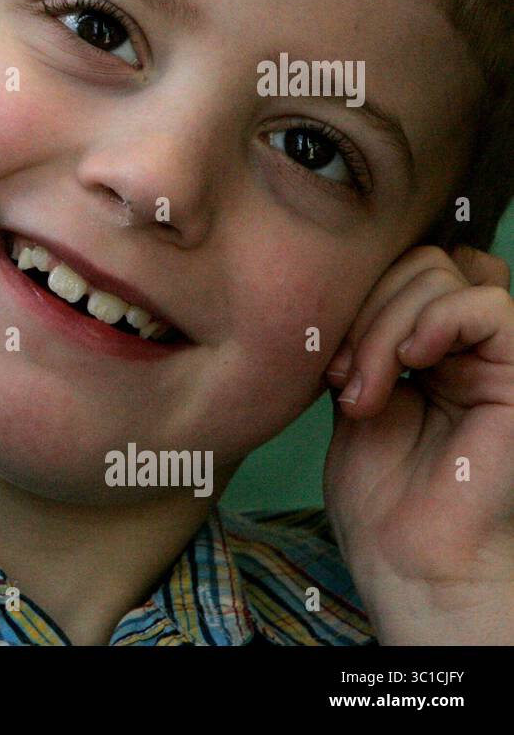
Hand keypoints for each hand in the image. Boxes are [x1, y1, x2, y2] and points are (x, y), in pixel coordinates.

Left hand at [323, 244, 513, 643]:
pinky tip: (410, 363)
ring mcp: (497, 357)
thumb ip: (365, 331)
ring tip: (362, 392)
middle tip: (339, 378)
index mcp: (431, 345)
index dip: (359, 292)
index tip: (322, 354)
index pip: (405, 268)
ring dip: (383, 328)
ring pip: (443, 277)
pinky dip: (436, 320)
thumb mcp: (354, 388)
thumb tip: (351, 274)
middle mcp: (469, 345)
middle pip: (418, 264)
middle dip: (364, 312)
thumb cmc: (378, 491)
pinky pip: (488, 305)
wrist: (406, 555)